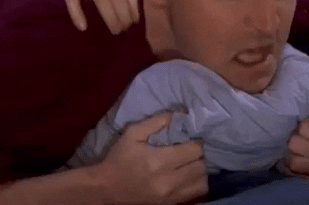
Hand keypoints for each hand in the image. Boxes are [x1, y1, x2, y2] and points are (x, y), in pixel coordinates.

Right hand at [92, 112, 207, 204]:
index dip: (197, 140)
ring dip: (201, 168)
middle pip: (201, 165)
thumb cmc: (120, 157)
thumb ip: (159, 121)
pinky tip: (190, 173)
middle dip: (200, 154)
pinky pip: (197, 193)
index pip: (194, 150)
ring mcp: (171, 196)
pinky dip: (198, 182)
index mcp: (159, 161)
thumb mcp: (133, 133)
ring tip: (193, 160)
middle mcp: (168, 181)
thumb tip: (181, 113)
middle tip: (193, 147)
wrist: (106, 188)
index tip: (191, 136)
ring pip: (203, 181)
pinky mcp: (171, 204)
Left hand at [287, 92, 308, 179]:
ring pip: (295, 162)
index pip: (305, 127)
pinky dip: (295, 165)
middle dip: (291, 136)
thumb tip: (308, 82)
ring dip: (290, 152)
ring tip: (291, 144)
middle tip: (290, 131)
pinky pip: (301, 174)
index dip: (299, 122)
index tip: (298, 119)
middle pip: (296, 145)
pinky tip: (296, 156)